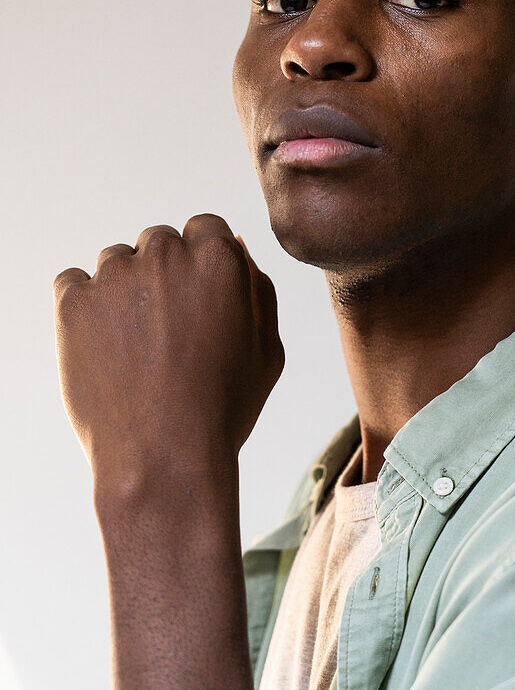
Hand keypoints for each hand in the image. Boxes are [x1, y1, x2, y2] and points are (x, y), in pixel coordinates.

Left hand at [52, 213, 284, 492]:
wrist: (164, 460)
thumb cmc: (222, 410)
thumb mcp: (267, 351)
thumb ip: (259, 289)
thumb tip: (237, 245)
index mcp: (219, 259)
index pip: (205, 228)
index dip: (202, 265)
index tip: (196, 302)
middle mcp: (166, 256)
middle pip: (159, 241)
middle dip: (163, 275)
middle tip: (166, 331)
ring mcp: (116, 277)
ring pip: (116, 261)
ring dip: (124, 290)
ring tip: (135, 347)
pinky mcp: (74, 302)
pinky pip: (72, 283)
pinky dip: (83, 307)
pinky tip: (102, 347)